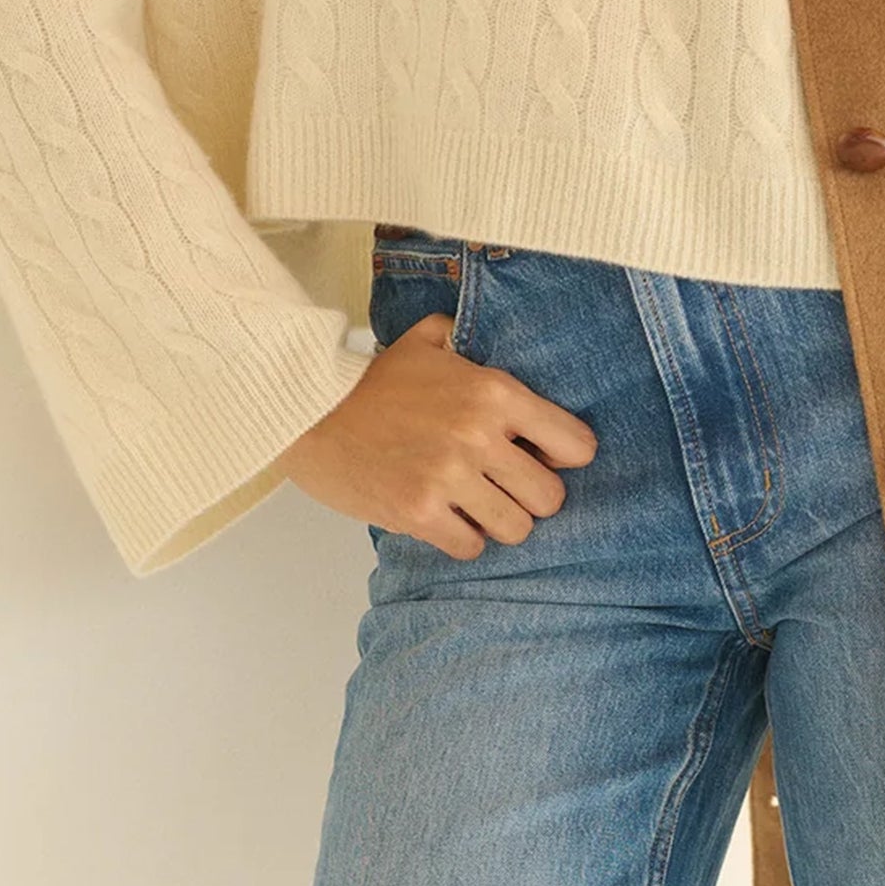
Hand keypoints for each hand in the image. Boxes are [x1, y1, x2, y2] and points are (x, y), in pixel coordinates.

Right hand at [279, 311, 599, 557]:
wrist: (309, 413)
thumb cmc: (370, 381)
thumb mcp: (427, 341)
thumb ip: (468, 340)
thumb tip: (492, 346)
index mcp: (494, 391)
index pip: (575, 443)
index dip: (563, 455)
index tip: (543, 456)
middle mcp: (479, 435)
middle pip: (549, 497)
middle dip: (529, 495)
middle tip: (503, 486)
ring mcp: (450, 477)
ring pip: (516, 528)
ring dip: (497, 520)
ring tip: (473, 504)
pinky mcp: (419, 512)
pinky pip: (470, 545)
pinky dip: (462, 537)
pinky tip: (443, 516)